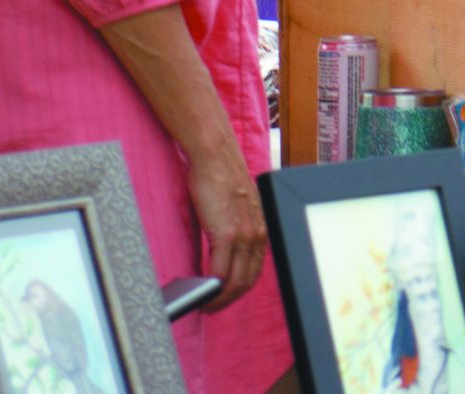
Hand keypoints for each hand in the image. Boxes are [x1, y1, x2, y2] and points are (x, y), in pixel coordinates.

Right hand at [186, 145, 269, 306]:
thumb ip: (236, 229)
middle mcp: (258, 234)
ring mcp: (244, 236)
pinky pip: (220, 272)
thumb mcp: (237, 207)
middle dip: (230, 300)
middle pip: (247, 281)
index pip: (255, 270)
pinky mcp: (226, 234)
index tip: (226, 297)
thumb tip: (223, 252)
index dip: (240, 288)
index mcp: (262, 228)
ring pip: (235, 282)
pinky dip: (211, 287)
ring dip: (219, 298)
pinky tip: (202, 292)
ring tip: (205, 304)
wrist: (215, 157)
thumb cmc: (221, 177)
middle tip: (212, 307)